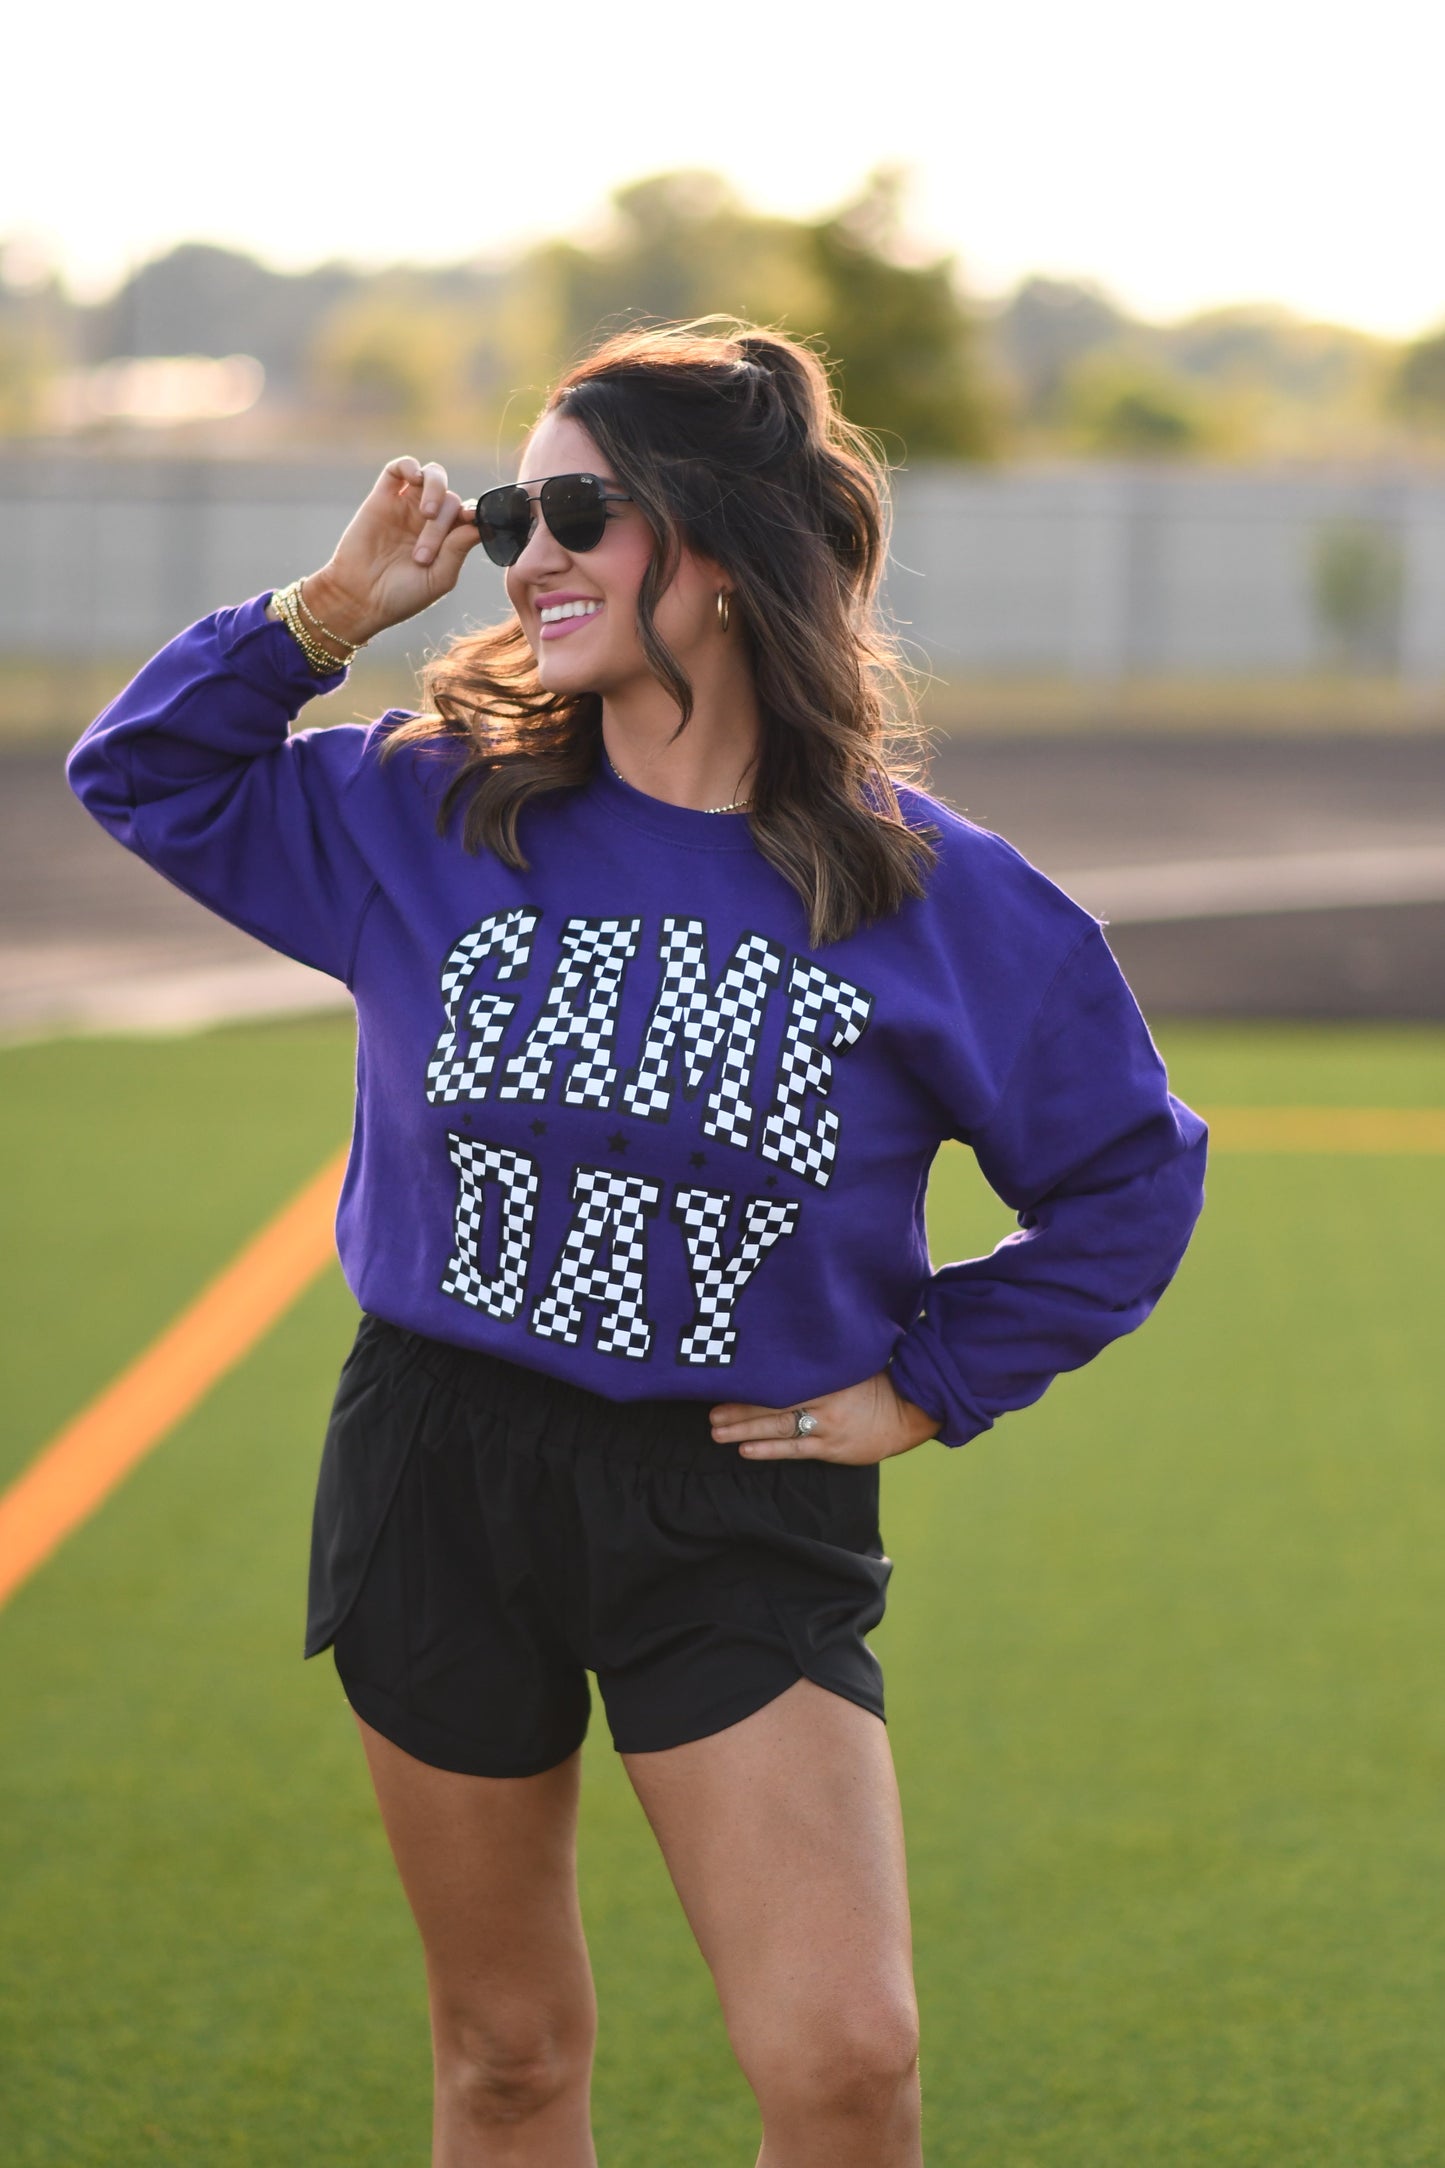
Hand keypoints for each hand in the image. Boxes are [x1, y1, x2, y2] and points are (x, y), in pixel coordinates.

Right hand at [299, 454, 481, 648]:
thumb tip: (478, 524)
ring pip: (432, 476)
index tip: (470, 519)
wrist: (360, 598)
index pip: (468, 514)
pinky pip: (399, 468)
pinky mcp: (383, 497)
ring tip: (427, 513)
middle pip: (450, 500)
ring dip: (436, 489)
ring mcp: (407, 506)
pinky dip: (410, 466)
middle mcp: (430, 520)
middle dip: (441, 526)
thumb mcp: (439, 578)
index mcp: (447, 539)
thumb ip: (458, 550)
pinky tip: (414, 479)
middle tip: (422, 555)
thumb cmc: (401, 595)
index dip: (473, 513)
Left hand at [710, 1372, 938, 1464]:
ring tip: (717, 1431)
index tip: (725, 1380)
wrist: (910, 1411)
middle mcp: (823, 1399)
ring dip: (744, 1430)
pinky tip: (745, 1449)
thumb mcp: (849, 1362)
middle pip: (771, 1404)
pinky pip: (794, 1449)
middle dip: (738, 1409)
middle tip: (710, 1413)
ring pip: (777, 1428)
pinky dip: (768, 1450)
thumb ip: (820, 1362)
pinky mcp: (831, 1448)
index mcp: (826, 1375)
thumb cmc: (878, 1383)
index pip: (780, 1378)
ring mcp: (826, 1426)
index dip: (751, 1382)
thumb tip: (786, 1353)